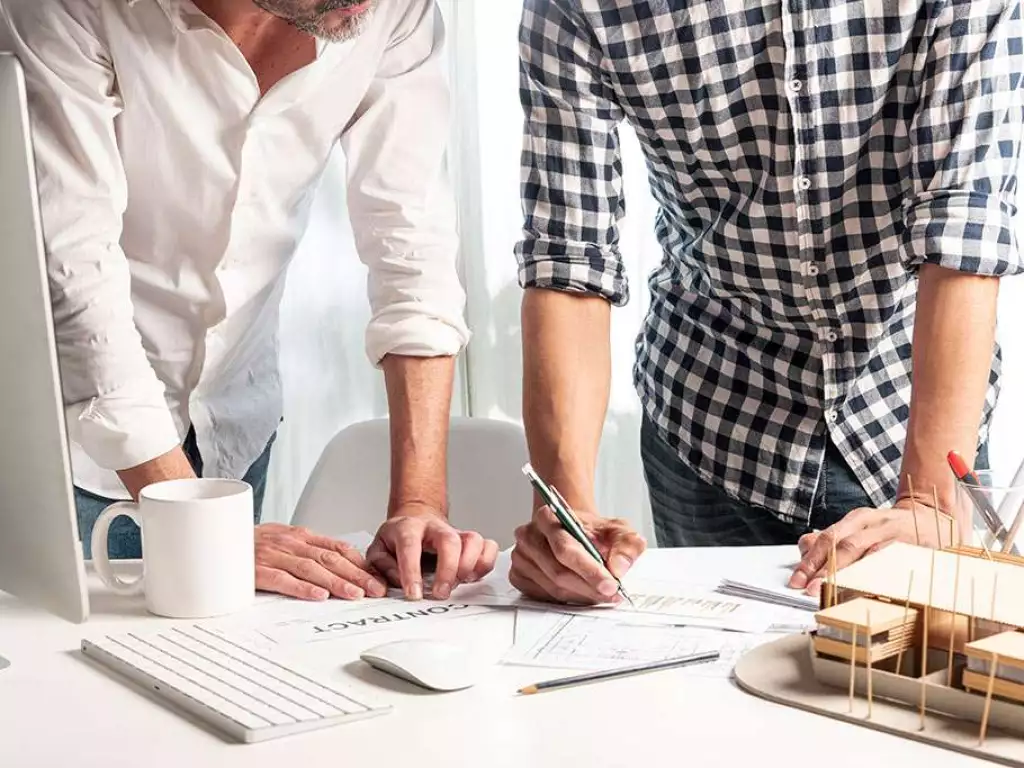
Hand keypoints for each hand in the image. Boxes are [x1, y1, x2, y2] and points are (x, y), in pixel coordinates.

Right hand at [254, 523, 387, 600]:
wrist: (214, 537)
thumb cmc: (252, 544)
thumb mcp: (285, 541)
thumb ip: (310, 551)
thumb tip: (342, 565)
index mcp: (300, 536)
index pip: (337, 548)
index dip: (360, 563)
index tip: (378, 577)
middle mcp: (290, 543)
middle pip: (330, 559)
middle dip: (357, 575)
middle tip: (376, 590)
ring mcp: (273, 556)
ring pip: (311, 568)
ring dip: (337, 582)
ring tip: (355, 594)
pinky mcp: (256, 571)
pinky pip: (282, 579)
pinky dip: (302, 588)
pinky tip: (318, 595)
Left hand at [366, 505, 499, 600]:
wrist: (416, 519)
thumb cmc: (397, 539)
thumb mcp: (378, 550)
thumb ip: (380, 568)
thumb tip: (391, 586)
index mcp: (408, 528)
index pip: (410, 546)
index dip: (412, 572)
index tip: (414, 594)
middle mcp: (435, 527)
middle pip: (448, 540)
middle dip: (447, 570)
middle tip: (441, 594)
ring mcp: (456, 532)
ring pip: (473, 540)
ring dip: (469, 566)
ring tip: (457, 584)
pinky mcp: (471, 541)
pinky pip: (488, 547)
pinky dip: (485, 563)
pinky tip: (472, 576)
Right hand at [509, 505, 645, 603]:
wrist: (572, 531)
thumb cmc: (591, 531)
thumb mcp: (617, 530)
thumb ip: (626, 545)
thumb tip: (619, 568)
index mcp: (547, 517)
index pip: (565, 548)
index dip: (589, 570)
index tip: (611, 585)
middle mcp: (529, 535)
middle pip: (558, 571)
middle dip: (588, 588)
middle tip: (611, 595)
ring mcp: (520, 557)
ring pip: (552, 588)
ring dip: (580, 596)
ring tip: (600, 594)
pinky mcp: (518, 575)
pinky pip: (543, 597)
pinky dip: (566, 600)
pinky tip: (581, 593)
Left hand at [789, 498, 957, 595]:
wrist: (934, 518)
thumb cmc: (891, 529)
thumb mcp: (860, 528)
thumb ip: (833, 539)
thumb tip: (804, 550)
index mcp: (857, 519)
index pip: (827, 538)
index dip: (810, 561)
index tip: (796, 580)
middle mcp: (874, 524)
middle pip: (843, 545)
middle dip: (823, 569)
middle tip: (810, 589)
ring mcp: (894, 535)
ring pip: (866, 553)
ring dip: (847, 574)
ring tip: (832, 591)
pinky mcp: (913, 547)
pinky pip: (892, 562)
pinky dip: (877, 576)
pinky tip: (866, 589)